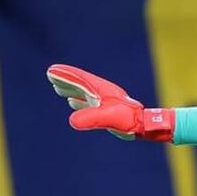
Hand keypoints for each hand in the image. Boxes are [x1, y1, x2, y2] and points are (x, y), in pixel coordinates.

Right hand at [46, 64, 174, 141]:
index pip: (80, 79)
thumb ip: (91, 118)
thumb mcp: (107, 118)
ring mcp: (105, 101)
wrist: (144, 124)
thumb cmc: (128, 120)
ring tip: (59, 89)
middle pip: (80, 84)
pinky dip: (79, 100)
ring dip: (71, 90)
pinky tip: (74, 102)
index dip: (65, 75)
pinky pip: (89, 101)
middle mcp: (101, 93)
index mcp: (100, 90)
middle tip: (51, 76)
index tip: (51, 70)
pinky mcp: (107, 109)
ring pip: (84, 92)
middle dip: (66, 80)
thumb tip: (72, 121)